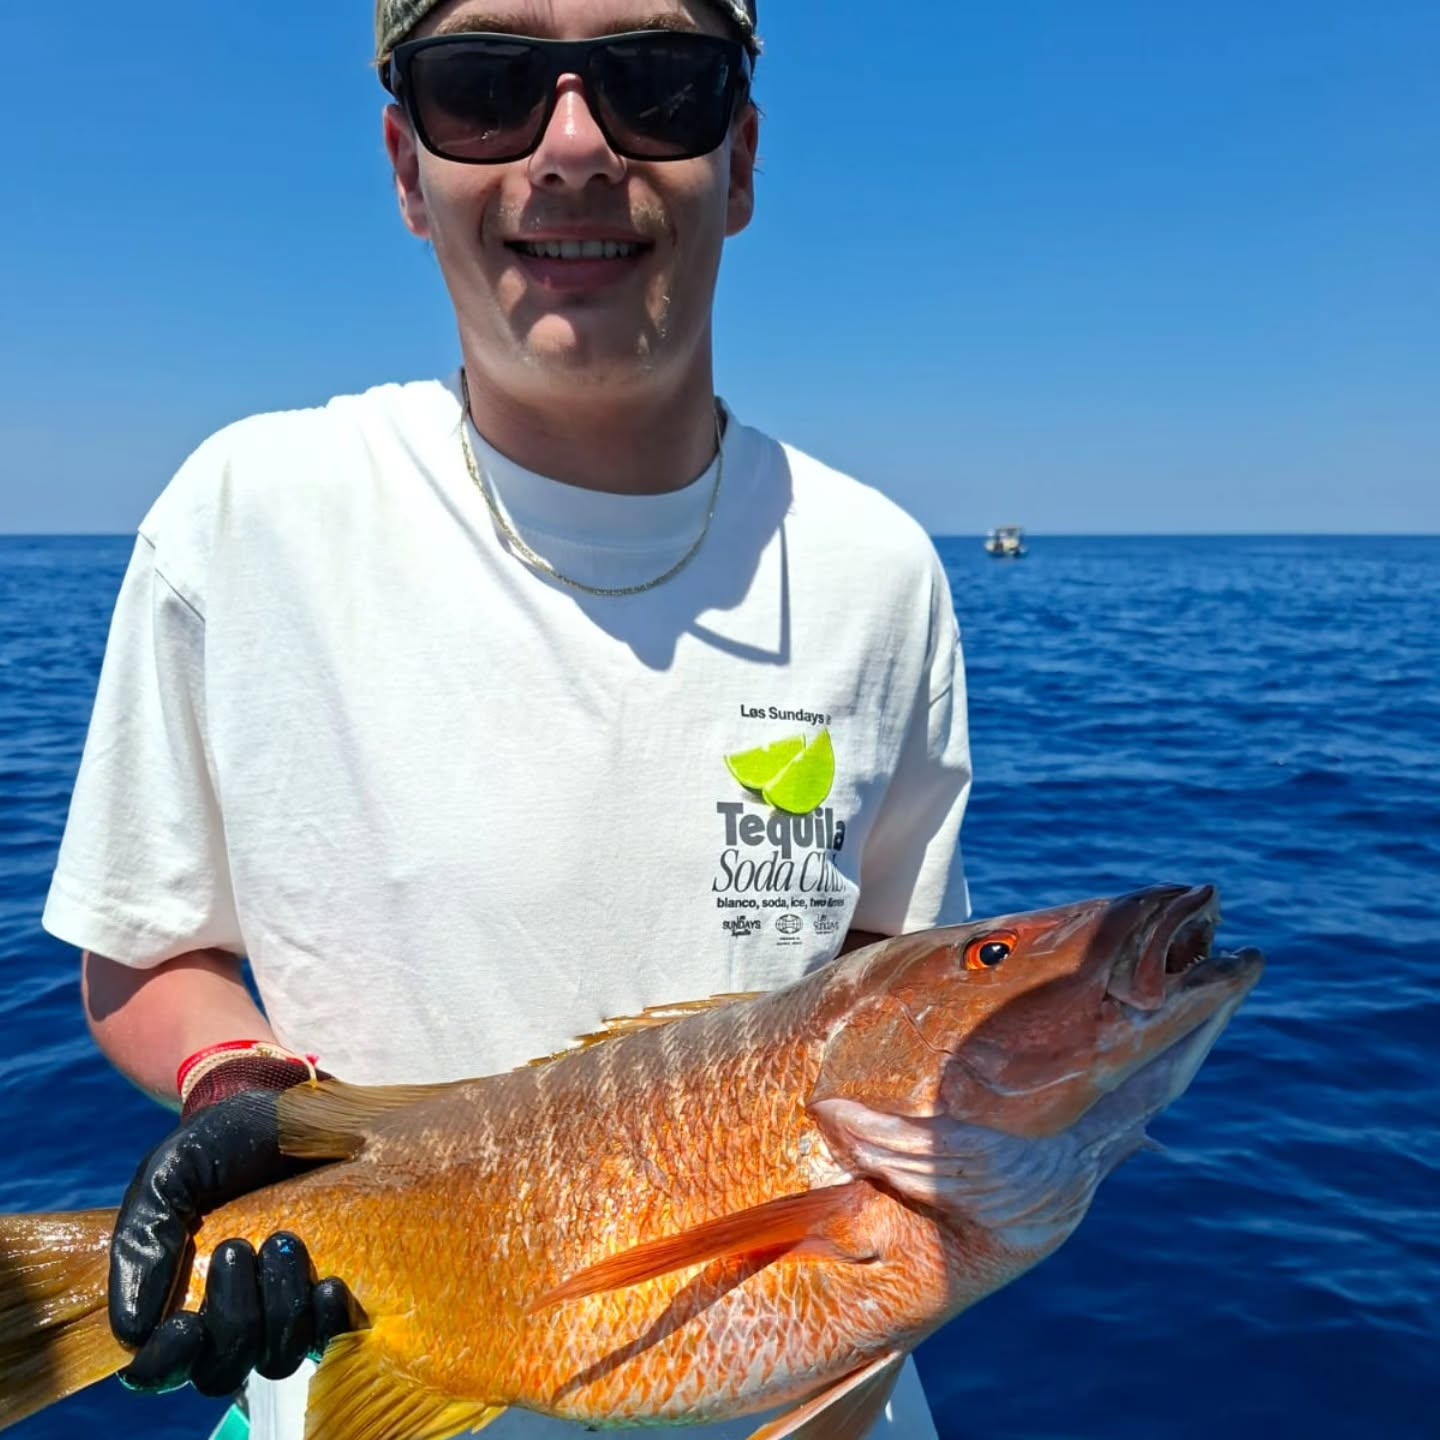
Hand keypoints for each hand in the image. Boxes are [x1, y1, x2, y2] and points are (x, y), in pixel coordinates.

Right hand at [111, 1056, 360, 1395]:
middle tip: (240, 1248)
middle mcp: (227, 1316)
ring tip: (286, 1242)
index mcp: (176, 1300)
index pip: (161, 1370)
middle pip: (223, 1369)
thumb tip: (133, 1329)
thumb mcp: (167, 1176)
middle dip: (233, 1318)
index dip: (168, 1363)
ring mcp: (281, 1309)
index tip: (186, 1324)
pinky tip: (329, 1284)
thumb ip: (141, 1242)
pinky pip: (330, 1337)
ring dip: (281, 1311)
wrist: (285, 1107)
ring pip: (278, 1358)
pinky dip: (326, 1320)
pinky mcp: (327, 1294)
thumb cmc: (218, 1145)